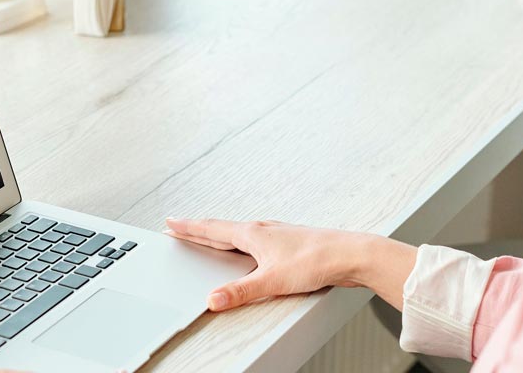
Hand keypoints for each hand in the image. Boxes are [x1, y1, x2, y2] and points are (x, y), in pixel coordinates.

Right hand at [164, 218, 416, 311]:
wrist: (351, 254)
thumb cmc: (317, 260)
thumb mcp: (272, 280)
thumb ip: (241, 291)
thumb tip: (213, 299)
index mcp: (252, 234)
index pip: (211, 229)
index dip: (188, 227)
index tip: (170, 222)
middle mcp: (262, 229)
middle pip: (221, 228)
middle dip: (197, 229)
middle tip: (179, 227)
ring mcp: (275, 235)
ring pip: (238, 232)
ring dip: (218, 233)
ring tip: (206, 236)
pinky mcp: (287, 244)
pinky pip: (253, 239)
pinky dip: (239, 241)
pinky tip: (246, 249)